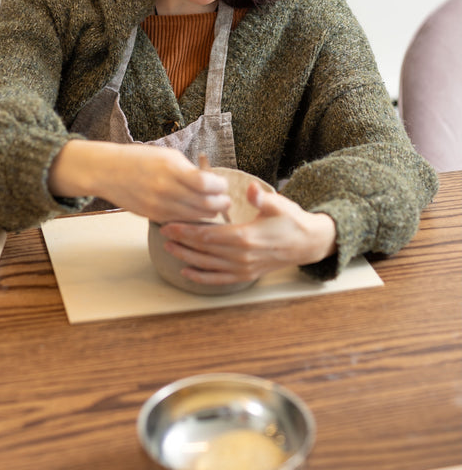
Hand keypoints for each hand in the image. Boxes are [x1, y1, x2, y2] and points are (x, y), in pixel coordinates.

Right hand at [48, 140, 230, 222]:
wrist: (109, 172)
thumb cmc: (141, 159)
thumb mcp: (169, 156)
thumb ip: (190, 171)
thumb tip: (213, 185)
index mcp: (172, 169)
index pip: (208, 184)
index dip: (221, 186)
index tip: (222, 184)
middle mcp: (167, 190)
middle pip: (207, 205)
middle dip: (221, 203)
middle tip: (225, 200)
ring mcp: (160, 206)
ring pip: (197, 217)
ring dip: (210, 213)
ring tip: (213, 206)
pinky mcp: (155, 217)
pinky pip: (183, 222)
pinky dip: (193, 218)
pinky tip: (195, 212)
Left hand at [159, 182, 336, 284]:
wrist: (307, 243)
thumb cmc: (291, 220)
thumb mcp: (278, 205)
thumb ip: (262, 198)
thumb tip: (251, 189)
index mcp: (246, 237)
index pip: (208, 236)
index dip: (187, 231)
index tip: (169, 225)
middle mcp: (241, 256)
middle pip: (203, 250)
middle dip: (181, 242)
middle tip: (162, 234)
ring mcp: (243, 268)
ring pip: (207, 265)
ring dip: (186, 258)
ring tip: (168, 249)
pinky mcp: (246, 274)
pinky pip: (219, 279)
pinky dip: (201, 277)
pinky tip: (186, 272)